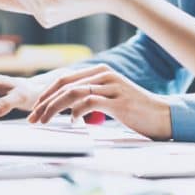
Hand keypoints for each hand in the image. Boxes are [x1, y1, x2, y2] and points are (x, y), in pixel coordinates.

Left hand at [28, 64, 171, 140]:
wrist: (162, 116)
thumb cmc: (134, 110)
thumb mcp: (109, 99)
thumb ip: (89, 98)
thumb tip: (67, 108)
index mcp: (100, 72)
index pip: (65, 79)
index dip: (46, 93)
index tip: (35, 109)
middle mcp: (104, 75)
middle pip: (64, 84)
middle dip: (44, 101)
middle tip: (33, 118)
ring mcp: (111, 86)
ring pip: (72, 93)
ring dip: (53, 108)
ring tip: (44, 121)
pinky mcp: (118, 101)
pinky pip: (89, 103)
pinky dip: (76, 112)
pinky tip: (72, 122)